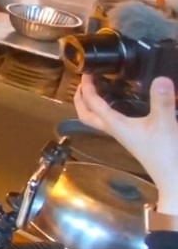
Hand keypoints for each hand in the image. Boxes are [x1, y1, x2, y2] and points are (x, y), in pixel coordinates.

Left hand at [75, 75, 177, 211]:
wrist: (173, 176)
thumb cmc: (166, 152)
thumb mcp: (165, 123)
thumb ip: (162, 102)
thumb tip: (160, 79)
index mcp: (115, 125)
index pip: (93, 104)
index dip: (87, 88)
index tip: (86, 73)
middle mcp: (114, 130)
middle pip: (86, 115)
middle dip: (80, 99)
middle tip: (83, 83)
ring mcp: (122, 135)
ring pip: (97, 119)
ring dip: (92, 106)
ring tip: (97, 90)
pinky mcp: (132, 138)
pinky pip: (112, 122)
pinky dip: (108, 110)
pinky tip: (120, 105)